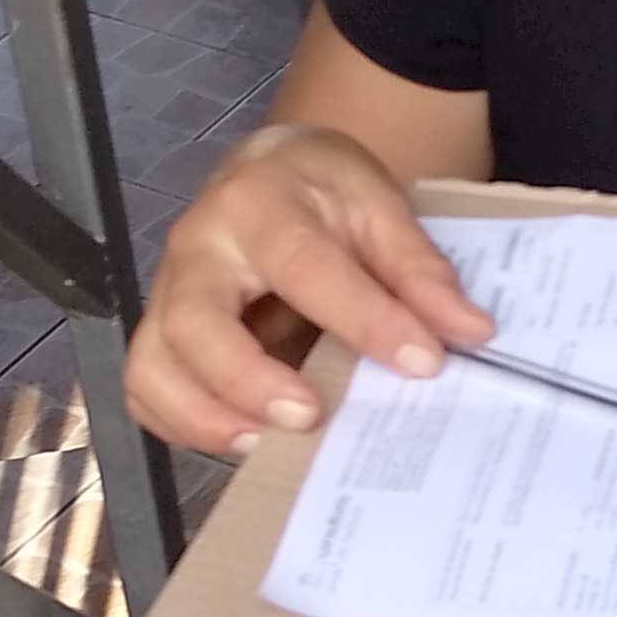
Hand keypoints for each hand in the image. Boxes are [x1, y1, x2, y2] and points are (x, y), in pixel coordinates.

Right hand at [124, 123, 491, 455]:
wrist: (270, 172)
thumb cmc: (322, 191)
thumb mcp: (378, 204)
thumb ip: (418, 268)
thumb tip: (468, 332)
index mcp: (256, 204)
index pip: (304, 266)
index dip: (363, 318)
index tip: (423, 362)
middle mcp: (197, 250)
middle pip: (191, 324)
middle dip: (244, 380)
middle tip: (309, 417)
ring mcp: (169, 297)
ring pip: (153, 367)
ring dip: (204, 418)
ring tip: (269, 444)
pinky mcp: (163, 336)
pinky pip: (148, 392)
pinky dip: (185, 427)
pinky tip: (246, 440)